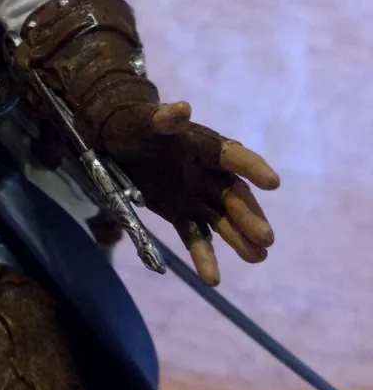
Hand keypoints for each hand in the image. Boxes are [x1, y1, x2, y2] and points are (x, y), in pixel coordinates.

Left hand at [106, 101, 279, 286]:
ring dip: (239, 239)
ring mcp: (197, 196)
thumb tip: (181, 109)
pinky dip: (203, 257)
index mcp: (206, 147)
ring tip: (258, 258)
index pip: (234, 157)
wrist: (115, 142)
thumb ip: (162, 119)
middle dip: (250, 216)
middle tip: (266, 238)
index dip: (253, 168)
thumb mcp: (143, 121)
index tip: (273, 183)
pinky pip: (195, 237)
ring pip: (222, 220)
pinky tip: (212, 280)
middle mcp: (208, 174)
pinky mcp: (181, 214)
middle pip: (233, 196)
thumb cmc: (134, 126)